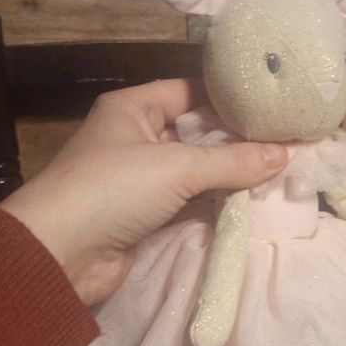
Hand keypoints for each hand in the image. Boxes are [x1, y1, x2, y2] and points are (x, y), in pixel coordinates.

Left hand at [1, 80, 287, 305]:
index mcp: (132, 108)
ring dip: (228, 177)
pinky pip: (187, 204)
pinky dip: (214, 205)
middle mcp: (135, 138)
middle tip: (283, 143)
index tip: (269, 106)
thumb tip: (284, 154)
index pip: (188, 92)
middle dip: (235, 142)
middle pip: (195, 134)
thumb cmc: (113, 188)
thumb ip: (233, 161)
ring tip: (277, 174)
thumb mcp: (177, 166)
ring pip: (194, 172)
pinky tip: (250, 205)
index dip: (227, 98)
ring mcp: (138, 180)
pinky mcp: (144, 217)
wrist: (61, 253)